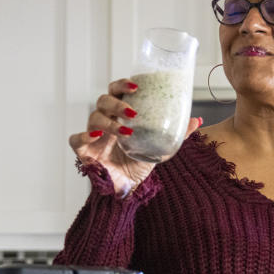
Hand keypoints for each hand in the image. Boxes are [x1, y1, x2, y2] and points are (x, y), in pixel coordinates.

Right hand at [69, 79, 202, 196]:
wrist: (128, 189)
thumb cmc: (139, 164)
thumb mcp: (160, 147)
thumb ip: (177, 134)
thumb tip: (197, 120)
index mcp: (120, 115)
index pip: (116, 91)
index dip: (122, 84)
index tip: (136, 84)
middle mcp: (105, 122)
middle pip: (103, 100)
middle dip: (117, 102)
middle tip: (132, 111)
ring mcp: (93, 136)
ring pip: (93, 117)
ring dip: (109, 122)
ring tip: (125, 131)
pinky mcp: (83, 151)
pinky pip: (76, 139)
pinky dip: (84, 135)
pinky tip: (97, 137)